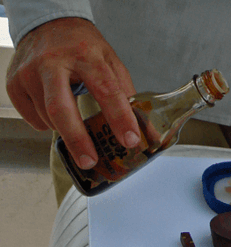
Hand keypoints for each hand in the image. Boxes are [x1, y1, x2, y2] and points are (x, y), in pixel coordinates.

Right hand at [6, 17, 138, 168]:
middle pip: (62, 109)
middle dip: (77, 139)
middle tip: (90, 161)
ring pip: (47, 117)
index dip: (120, 118)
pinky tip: (56, 114)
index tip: (130, 140)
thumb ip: (123, 89)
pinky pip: (32, 117)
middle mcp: (53, 63)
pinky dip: (47, 123)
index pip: (106, 90)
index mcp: (86, 56)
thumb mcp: (110, 59)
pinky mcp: (14, 83)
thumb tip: (140, 125)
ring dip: (66, 130)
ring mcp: (29, 73)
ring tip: (77, 128)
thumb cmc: (83, 46)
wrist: (48, 24)